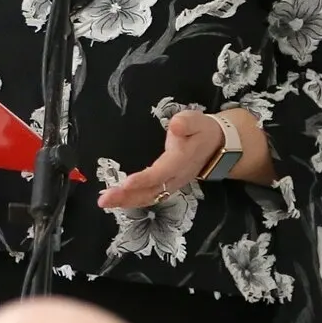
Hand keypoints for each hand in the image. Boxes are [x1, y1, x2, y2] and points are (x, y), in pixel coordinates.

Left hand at [96, 110, 226, 209]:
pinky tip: (117, 200)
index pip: (160, 173)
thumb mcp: (196, 121)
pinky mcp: (167, 186)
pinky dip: (133, 200)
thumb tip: (176, 126)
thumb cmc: (202, 130)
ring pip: (148, 197)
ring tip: (105, 201)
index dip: (143, 179)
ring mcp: (171, 184)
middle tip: (104, 199)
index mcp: (180, 161)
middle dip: (126, 196)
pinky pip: (149, 196)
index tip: (126, 183)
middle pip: (150, 191)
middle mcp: (175, 178)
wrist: (217, 145)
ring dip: (126, 201)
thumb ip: (186, 123)